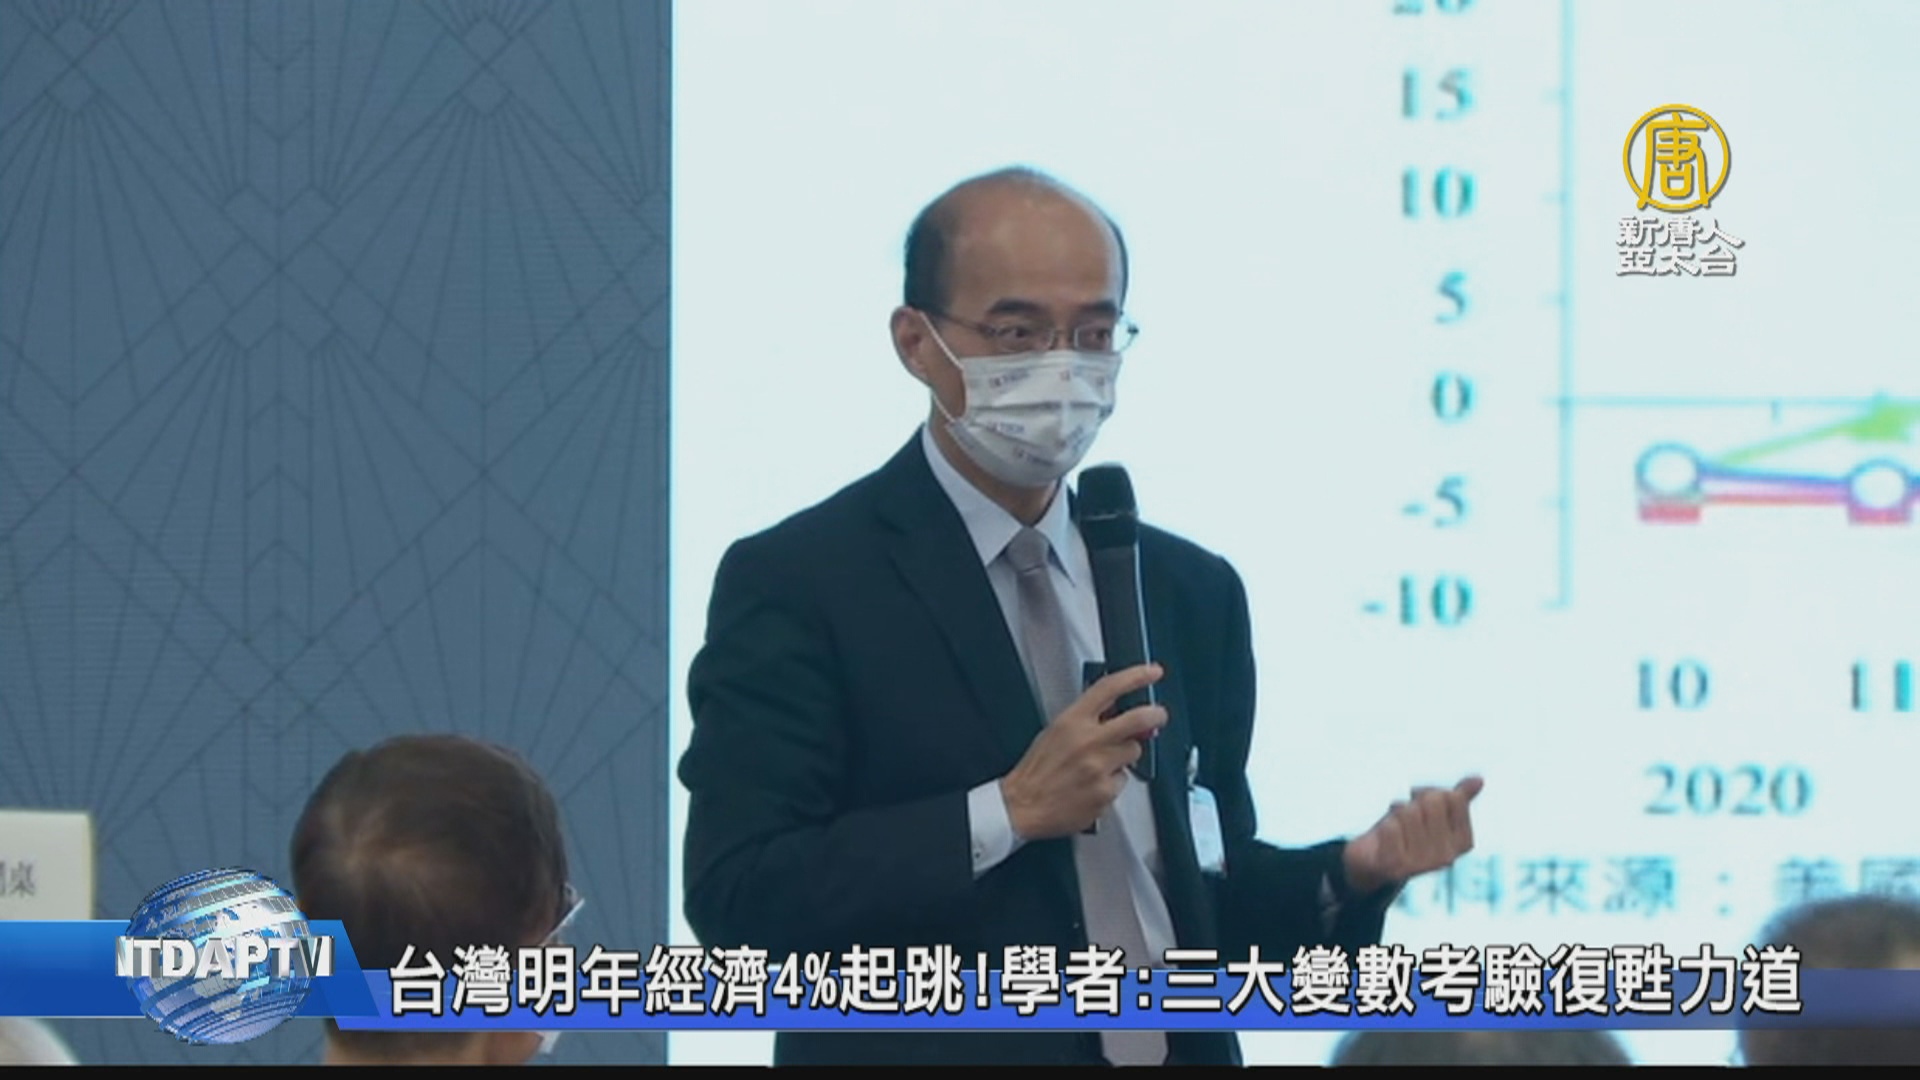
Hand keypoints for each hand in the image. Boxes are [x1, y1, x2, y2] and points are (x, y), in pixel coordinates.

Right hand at [999, 664, 1167, 840]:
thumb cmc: (1036, 771)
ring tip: (1102, 763)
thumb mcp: (1055, 731)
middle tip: (1158, 715)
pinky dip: (1113, 782)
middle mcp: (1088, 741)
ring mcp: (1099, 767)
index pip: (1109, 688)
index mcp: (1072, 721)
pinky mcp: (1106, 791)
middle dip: (1155, 715)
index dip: (1136, 676)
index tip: (1152, 672)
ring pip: (1133, 751)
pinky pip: (1122, 780)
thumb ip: (1086, 719)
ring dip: (1125, 754)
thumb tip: (1116, 712)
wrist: (1022, 806)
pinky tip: (1094, 785)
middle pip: (1138, 718)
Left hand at [1341, 776, 1483, 896]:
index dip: (1429, 792)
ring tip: (1393, 828)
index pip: (1453, 797)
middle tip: (1403, 816)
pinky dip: (1383, 826)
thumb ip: (1458, 797)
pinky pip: (1391, 828)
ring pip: (1408, 812)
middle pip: (1431, 801)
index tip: (1418, 802)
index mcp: (1463, 842)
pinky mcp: (1396, 867)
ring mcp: (1422, 864)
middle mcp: (1448, 857)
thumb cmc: (1406, 831)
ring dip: (1395, 814)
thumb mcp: (1433, 811)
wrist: (1373, 863)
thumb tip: (1479, 779)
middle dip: (1413, 802)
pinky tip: (1383, 838)